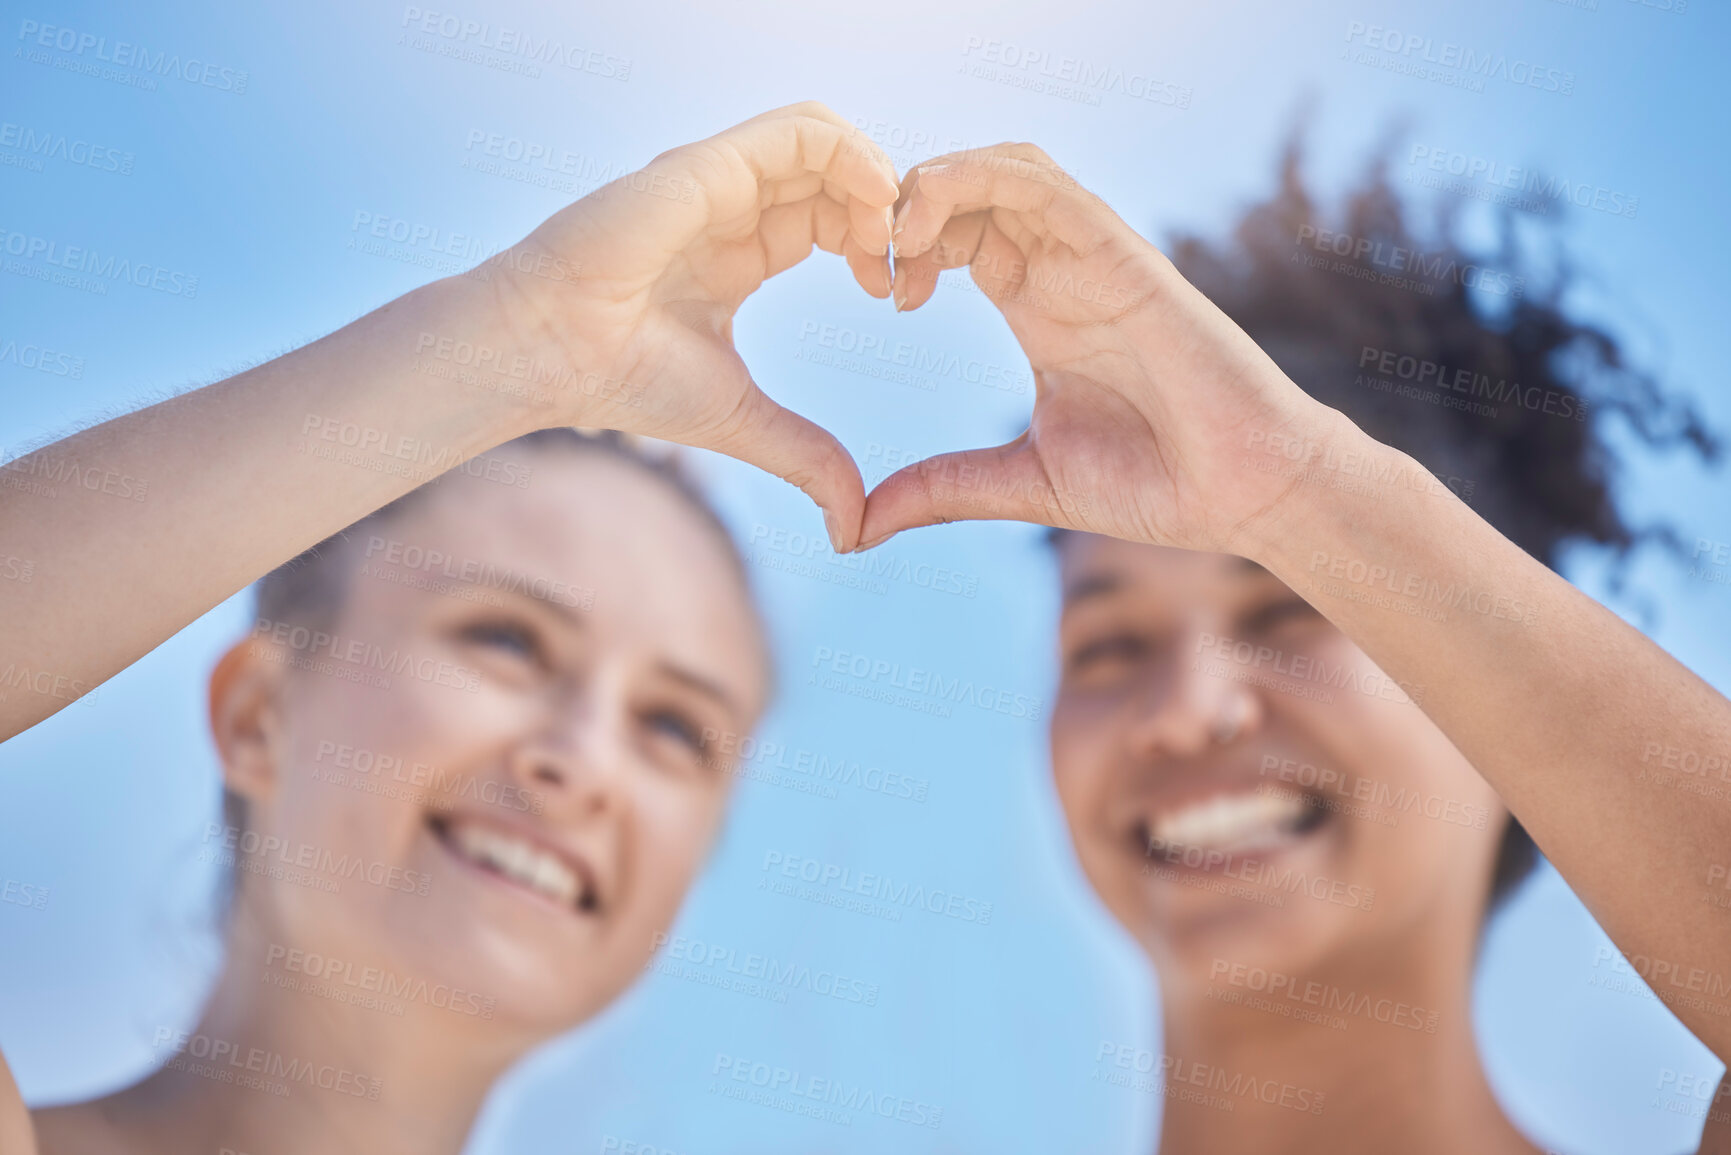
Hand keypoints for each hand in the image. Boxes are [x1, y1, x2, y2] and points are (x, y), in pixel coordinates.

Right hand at [487, 102, 899, 550]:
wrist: (551, 356)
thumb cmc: (623, 381)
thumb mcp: (743, 422)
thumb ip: (806, 459)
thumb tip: (853, 532)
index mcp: (740, 252)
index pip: (829, 217)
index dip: (875, 245)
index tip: (894, 294)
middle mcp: (731, 207)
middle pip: (835, 175)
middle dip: (887, 212)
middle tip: (903, 267)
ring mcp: (719, 179)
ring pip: (824, 137)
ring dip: (875, 177)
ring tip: (889, 235)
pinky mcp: (708, 166)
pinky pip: (800, 129)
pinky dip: (852, 153)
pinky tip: (872, 203)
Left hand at [857, 143, 1345, 556]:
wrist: (1243, 494)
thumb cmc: (1154, 484)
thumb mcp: (1020, 485)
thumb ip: (940, 490)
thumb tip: (852, 529)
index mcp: (1036, 308)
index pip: (958, 234)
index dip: (903, 244)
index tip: (877, 293)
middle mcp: (1063, 271)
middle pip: (972, 190)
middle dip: (908, 205)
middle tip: (872, 260)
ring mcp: (1096, 259)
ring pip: (1007, 170)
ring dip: (938, 180)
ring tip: (895, 234)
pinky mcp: (1125, 259)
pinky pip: (1050, 189)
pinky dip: (985, 181)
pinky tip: (935, 215)